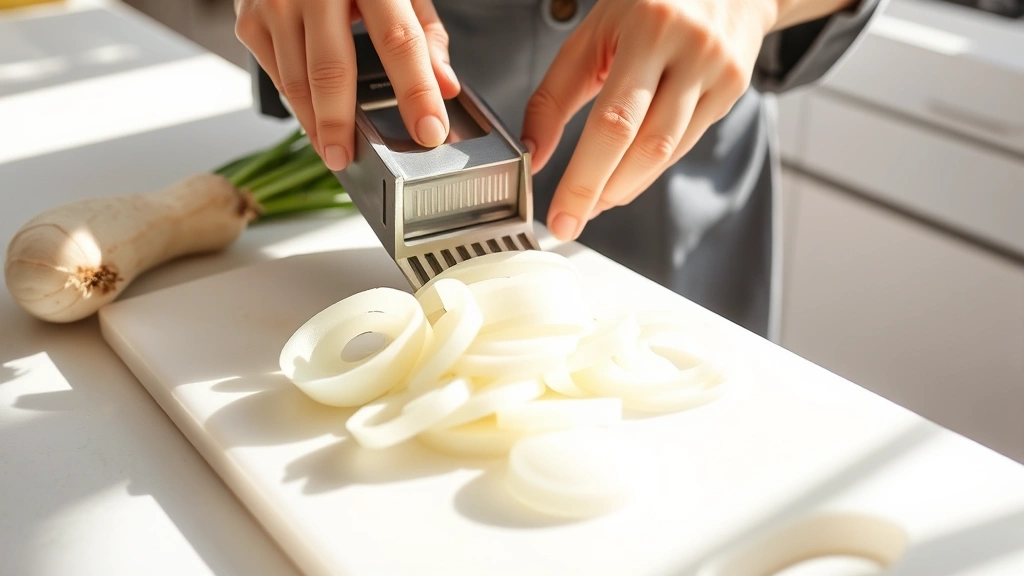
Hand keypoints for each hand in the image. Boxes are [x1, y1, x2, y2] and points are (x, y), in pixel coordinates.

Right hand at [234, 0, 460, 170]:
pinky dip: (296, 103)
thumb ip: (425, 32)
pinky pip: (275, 73)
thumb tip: (445, 86)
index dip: (416, 91)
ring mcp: (276, 1)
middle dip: (343, 123)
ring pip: (297, 80)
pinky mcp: (249, 18)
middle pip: (332, 69)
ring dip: (315, 124)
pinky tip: (313, 121)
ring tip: (334, 152)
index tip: (430, 130)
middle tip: (352, 159)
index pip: (399, 41)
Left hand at [521, 0, 777, 240]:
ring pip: (666, 153)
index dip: (583, 179)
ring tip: (594, 199)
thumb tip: (533, 152)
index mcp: (647, 28)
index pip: (611, 123)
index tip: (560, 216)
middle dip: (601, 192)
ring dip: (623, 186)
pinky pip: (683, 144)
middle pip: (643, 146)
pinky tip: (625, 174)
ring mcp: (717, 72)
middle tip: (571, 218)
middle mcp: (689, 50)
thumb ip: (557, 93)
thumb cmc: (647, 4)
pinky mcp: (732, 89)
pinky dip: (648, 167)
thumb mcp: (594, 33)